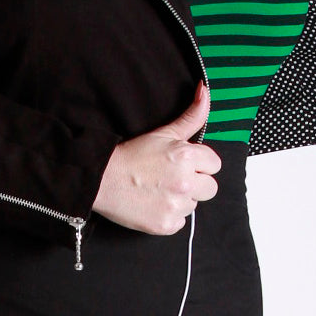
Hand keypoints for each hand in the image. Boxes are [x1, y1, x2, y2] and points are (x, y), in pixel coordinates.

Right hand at [93, 83, 220, 234]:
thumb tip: (205, 91)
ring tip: (159, 190)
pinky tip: (154, 203)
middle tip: (171, 178)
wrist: (101, 180)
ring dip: (182, 199)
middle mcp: (184, 182)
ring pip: (195, 204)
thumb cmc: (131, 155)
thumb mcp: (163, 132)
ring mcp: (176, 205)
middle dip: (195, 183)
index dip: (199, 163)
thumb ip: (191, 116)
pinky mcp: (167, 224)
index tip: (182, 164)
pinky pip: (181, 221)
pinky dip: (169, 215)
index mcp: (186, 156)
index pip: (214, 164)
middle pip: (211, 187)